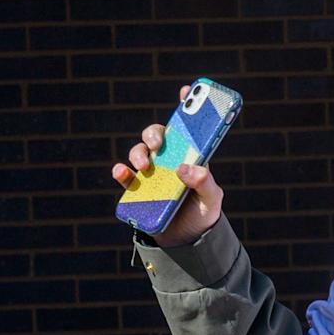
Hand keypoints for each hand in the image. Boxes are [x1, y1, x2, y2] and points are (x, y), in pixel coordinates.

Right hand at [110, 86, 221, 246]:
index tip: (187, 91)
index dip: (186, 108)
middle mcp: (169, 161)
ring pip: (139, 152)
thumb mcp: (212, 200)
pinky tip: (122, 173)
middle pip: (158, 136)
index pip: (188, 129)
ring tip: (145, 166)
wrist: (186, 243)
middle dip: (155, 134)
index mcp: (191, 158)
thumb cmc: (202, 215)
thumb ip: (205, 183)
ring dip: (138, 153)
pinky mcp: (137, 191)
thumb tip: (185, 168)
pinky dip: (121, 172)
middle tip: (158, 144)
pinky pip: (124, 176)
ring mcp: (152, 174)